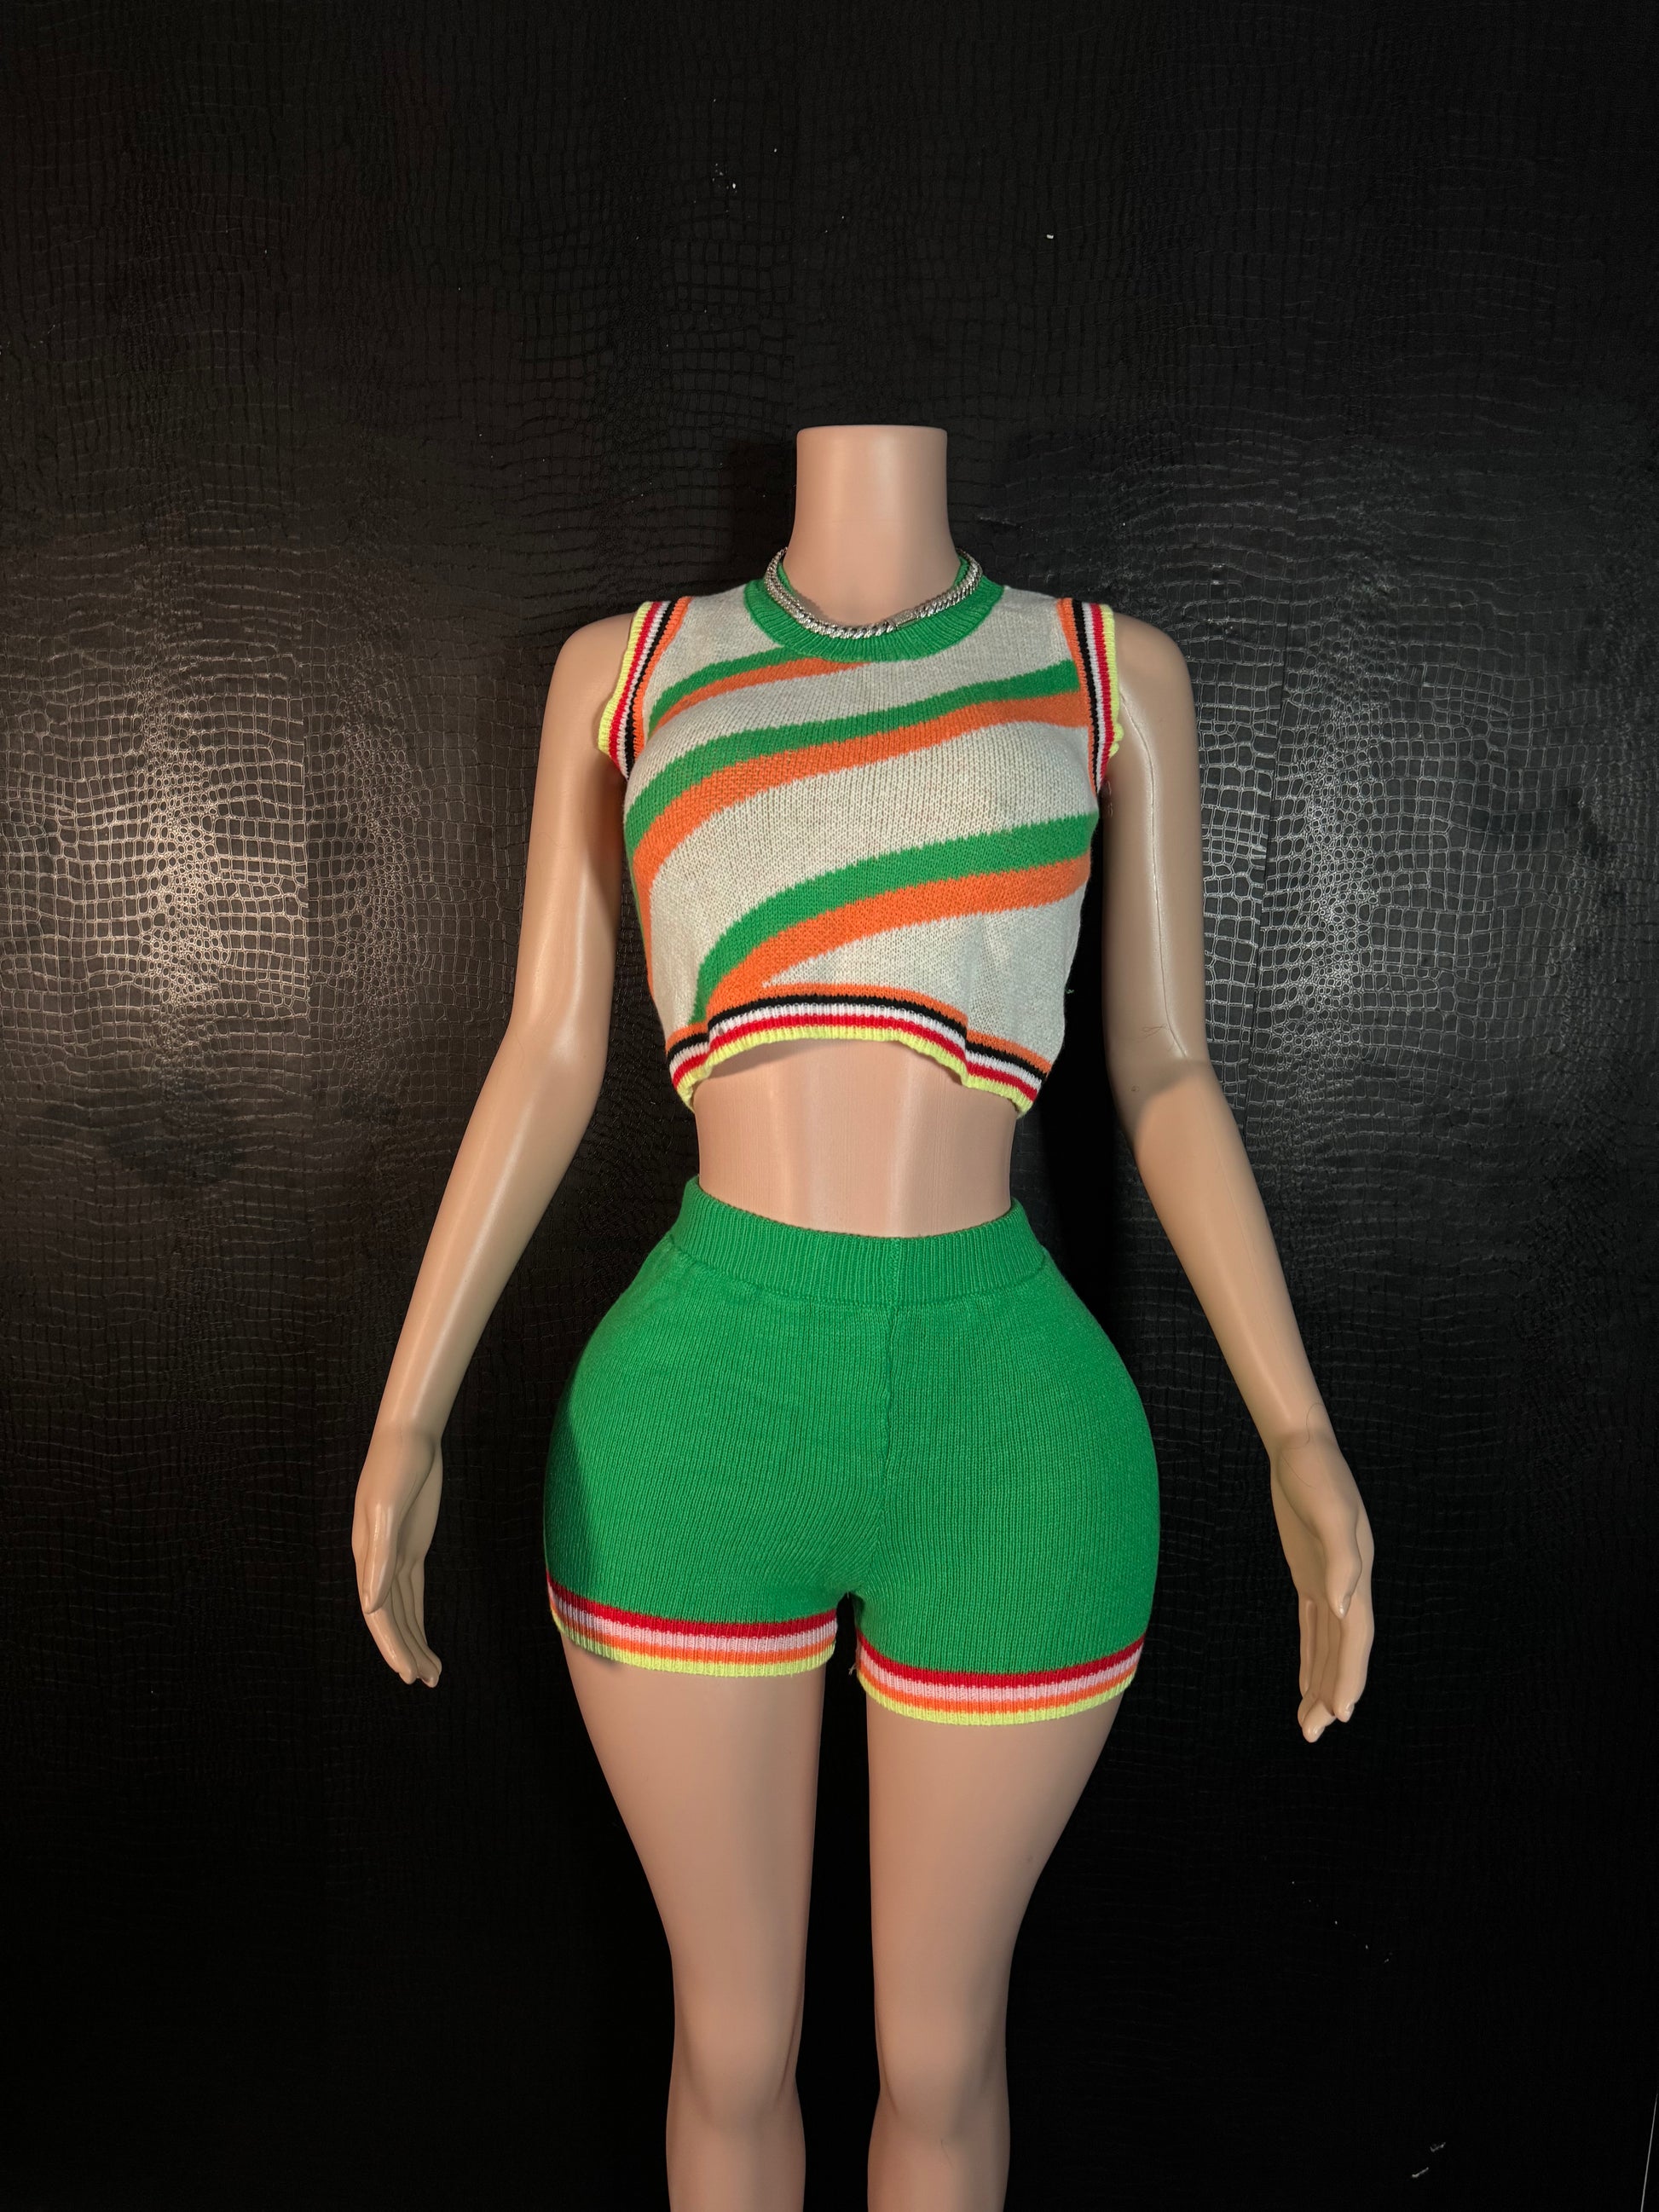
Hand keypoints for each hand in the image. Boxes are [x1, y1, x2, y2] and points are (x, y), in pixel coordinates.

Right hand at [353, 1424, 444, 1686]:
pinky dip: (418, 1616)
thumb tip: (371, 1604)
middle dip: (405, 1650)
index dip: (392, 1645)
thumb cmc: (395, 1466)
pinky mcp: (411, 1546)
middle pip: (390, 1618)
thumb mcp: (386, 1508)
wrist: (408, 1436)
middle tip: (425, 1680)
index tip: (409, 1672)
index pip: (379, 1614)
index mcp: (367, 1557)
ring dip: (414, 1641)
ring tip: (431, 1672)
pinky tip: (425, 1637)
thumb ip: (378, 1557)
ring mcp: (394, 1555)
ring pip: (402, 1610)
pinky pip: (412, 1592)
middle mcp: (377, 1562)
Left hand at [1267, 1429, 1373, 1742]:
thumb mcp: (1329, 1512)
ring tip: (1310, 1723)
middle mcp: (1348, 1584)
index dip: (1349, 1675)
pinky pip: (1313, 1626)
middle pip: (1343, 1649)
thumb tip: (1342, 1607)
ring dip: (1321, 1682)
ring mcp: (1330, 1580)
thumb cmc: (1316, 1474)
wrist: (1303, 1445)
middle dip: (1332, 1691)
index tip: (1340, 1714)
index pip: (1355, 1637)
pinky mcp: (1311, 1573)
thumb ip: (1341, 1560)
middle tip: (1315, 1733)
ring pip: (1328, 1644)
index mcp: (1357, 1575)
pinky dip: (1310, 1656)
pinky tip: (1305, 1682)